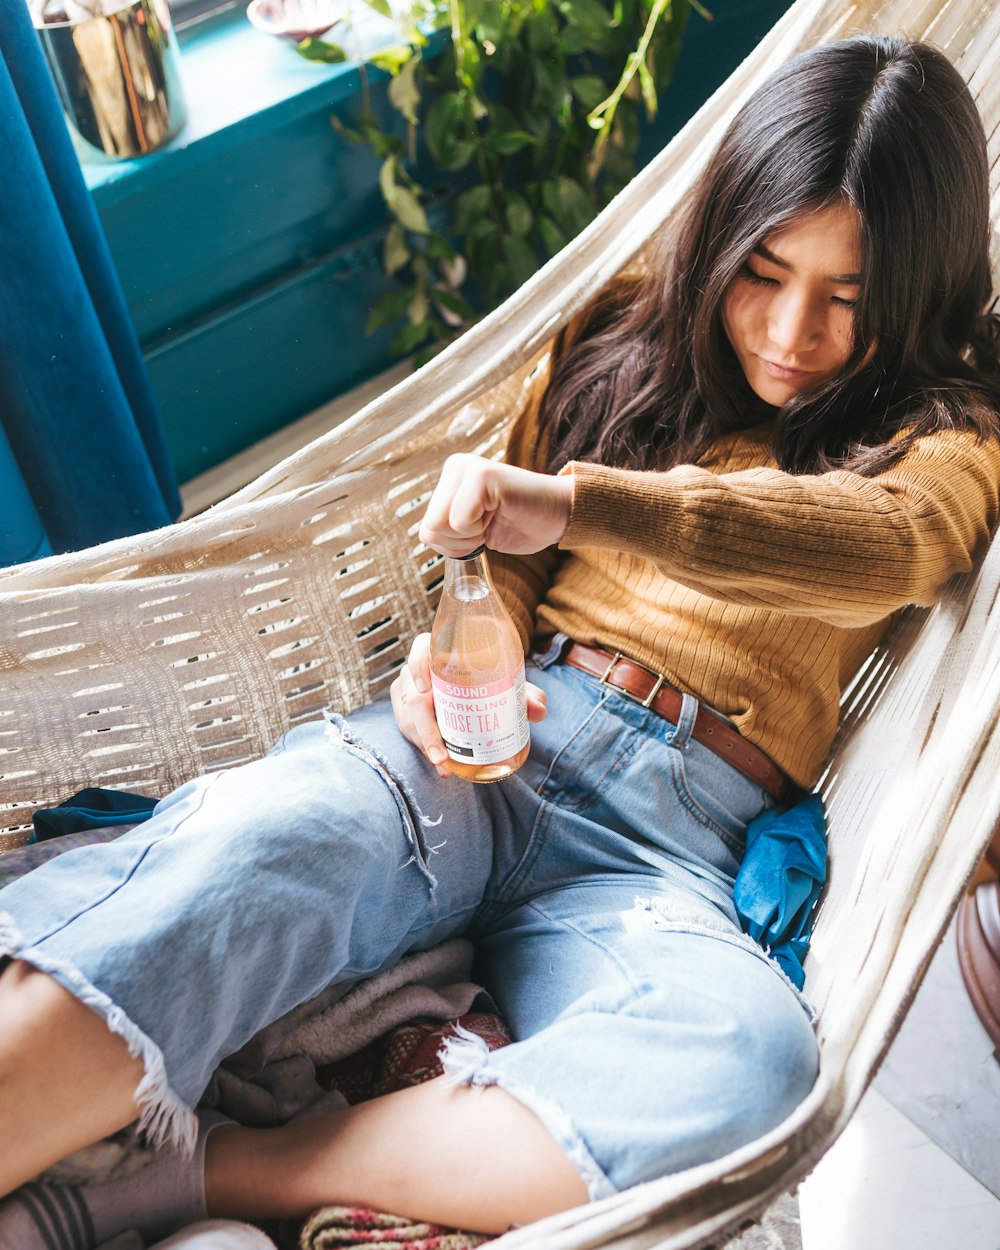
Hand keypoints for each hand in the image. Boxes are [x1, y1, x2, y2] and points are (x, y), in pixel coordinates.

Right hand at [390, 632, 548, 777]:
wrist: (475, 691)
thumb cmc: (488, 681)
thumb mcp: (506, 685)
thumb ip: (525, 694)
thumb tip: (538, 710)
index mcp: (440, 651)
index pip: (421, 650)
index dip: (418, 666)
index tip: (425, 689)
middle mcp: (420, 671)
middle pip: (412, 696)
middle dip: (424, 730)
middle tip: (440, 754)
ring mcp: (410, 694)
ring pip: (409, 719)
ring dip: (425, 745)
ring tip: (444, 765)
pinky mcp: (409, 713)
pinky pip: (411, 732)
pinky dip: (426, 749)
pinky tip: (444, 766)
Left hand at [418, 454, 572, 557]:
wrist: (560, 515)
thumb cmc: (521, 523)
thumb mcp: (473, 529)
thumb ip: (448, 528)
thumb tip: (428, 534)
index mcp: (450, 479)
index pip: (427, 530)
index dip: (455, 545)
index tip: (483, 530)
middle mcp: (455, 466)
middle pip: (429, 529)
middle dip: (460, 542)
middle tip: (489, 525)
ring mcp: (467, 468)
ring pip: (440, 526)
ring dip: (470, 536)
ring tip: (494, 518)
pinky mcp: (481, 475)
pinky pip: (459, 522)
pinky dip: (480, 530)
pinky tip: (500, 512)